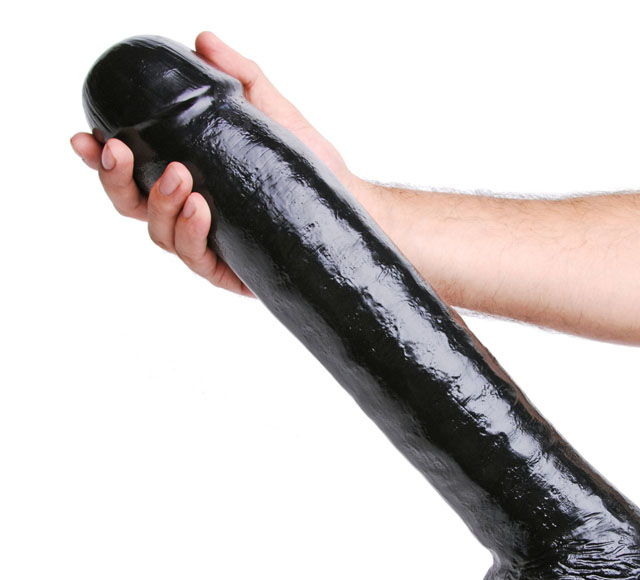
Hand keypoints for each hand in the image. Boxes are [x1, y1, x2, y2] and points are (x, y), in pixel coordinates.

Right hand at [70, 31, 370, 294]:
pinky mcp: (231, 271)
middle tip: (123, 154)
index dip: (100, 158)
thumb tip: (203, 41)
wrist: (347, 205)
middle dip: (117, 182)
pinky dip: (192, 234)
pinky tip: (201, 209)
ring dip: (160, 205)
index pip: (133, 171)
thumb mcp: (273, 113)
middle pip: (132, 206)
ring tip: (183, 179)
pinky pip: (198, 260)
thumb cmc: (306, 167)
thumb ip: (239, 77)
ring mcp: (209, 244)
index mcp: (188, 179)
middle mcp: (190, 215)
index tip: (84, 136)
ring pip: (159, 235)